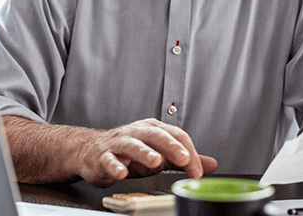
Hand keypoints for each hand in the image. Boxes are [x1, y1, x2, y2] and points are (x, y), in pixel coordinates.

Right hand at [71, 118, 217, 186]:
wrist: (91, 151)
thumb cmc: (127, 152)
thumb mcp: (159, 153)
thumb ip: (183, 159)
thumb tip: (211, 164)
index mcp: (153, 130)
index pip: (176, 136)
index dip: (189, 153)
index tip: (197, 172)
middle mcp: (137, 133)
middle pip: (156, 135)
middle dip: (171, 146)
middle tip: (183, 158)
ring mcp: (118, 144)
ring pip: (132, 145)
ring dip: (144, 152)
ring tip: (156, 161)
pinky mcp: (102, 156)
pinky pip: (109, 160)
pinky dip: (115, 166)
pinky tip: (122, 172)